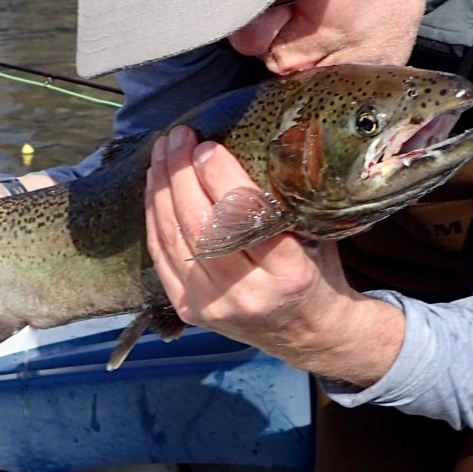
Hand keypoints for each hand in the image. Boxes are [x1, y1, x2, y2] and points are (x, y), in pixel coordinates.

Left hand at [144, 126, 404, 385]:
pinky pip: (161, 255)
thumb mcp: (318, 236)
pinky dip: (154, 216)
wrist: (310, 334)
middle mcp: (248, 293)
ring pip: (174, 238)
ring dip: (162, 189)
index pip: (245, 218)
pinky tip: (154, 185)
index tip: (208, 145)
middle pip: (201, 226)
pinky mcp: (189, 310)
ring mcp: (213, 306)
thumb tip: (255, 140)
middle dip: (182, 174)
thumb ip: (287, 202)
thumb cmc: (317, 271)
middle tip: (179, 137)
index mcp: (289, 273)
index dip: (220, 177)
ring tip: (161, 152)